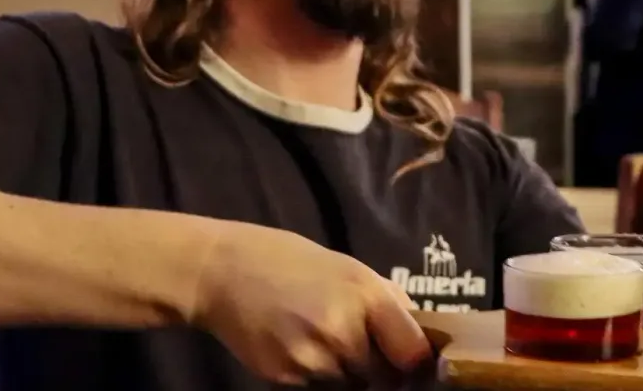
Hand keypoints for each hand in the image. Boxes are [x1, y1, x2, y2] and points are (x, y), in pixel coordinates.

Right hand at [190, 222, 430, 385]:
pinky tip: (299, 345)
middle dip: (379, 366)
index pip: (413, 354)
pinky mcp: (285, 378)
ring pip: (351, 386)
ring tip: (322, 339)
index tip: (411, 360)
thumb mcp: (349, 268)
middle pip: (384, 376)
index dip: (415, 361)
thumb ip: (387, 302)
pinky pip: (318, 389)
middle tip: (357, 343)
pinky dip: (316, 376)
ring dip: (347, 373)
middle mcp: (342, 331)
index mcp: (366, 297)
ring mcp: (312, 359)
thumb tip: (421, 338)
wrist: (221, 271)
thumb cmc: (292, 263)